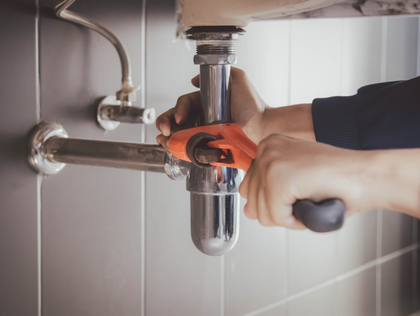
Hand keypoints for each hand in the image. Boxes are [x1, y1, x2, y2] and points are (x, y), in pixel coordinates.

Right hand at [155, 67, 314, 149]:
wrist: (263, 126)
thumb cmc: (254, 105)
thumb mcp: (237, 79)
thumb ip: (220, 72)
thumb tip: (195, 79)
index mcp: (206, 104)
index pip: (184, 104)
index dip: (178, 109)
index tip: (179, 117)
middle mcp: (203, 118)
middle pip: (176, 120)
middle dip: (165, 123)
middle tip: (164, 129)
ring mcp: (205, 133)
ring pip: (180, 135)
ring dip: (168, 137)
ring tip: (165, 139)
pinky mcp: (209, 147)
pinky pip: (190, 149)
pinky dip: (178, 150)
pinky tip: (172, 149)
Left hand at [239, 134, 369, 228]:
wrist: (366, 175)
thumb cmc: (338, 179)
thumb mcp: (295, 177)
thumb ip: (268, 189)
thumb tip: (249, 210)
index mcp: (269, 145)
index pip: (249, 186)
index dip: (274, 200)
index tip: (296, 192)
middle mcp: (266, 149)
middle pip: (252, 200)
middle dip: (278, 210)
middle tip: (304, 198)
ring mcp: (270, 162)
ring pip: (262, 212)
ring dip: (288, 216)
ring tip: (309, 199)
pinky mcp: (278, 179)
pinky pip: (276, 217)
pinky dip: (296, 221)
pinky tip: (311, 203)